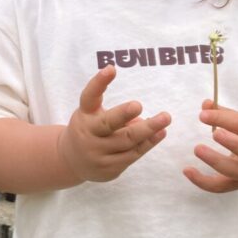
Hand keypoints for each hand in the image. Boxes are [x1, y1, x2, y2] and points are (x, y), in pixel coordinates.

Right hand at [57, 65, 168, 183]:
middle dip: (123, 114)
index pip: (90, 96)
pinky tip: (160, 133)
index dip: (99, 82)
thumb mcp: (93, 116)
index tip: (111, 68)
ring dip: (148, 130)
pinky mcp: (108, 168)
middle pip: (108, 123)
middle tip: (138, 104)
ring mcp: (97, 153)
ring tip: (165, 118)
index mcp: (84, 115)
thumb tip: (144, 122)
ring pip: (126, 141)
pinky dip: (148, 143)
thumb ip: (115, 115)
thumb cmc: (90, 130)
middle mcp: (88, 133)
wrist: (72, 161)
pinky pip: (132, 155)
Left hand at [183, 100, 237, 192]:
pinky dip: (203, 182)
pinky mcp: (237, 186)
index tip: (203, 114)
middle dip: (233, 143)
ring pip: (236, 173)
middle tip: (214, 133)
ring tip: (197, 149)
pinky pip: (220, 187)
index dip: (223, 119)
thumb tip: (206, 104)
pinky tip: (187, 170)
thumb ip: (225, 113)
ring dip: (216, 161)